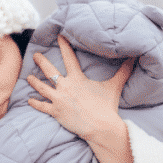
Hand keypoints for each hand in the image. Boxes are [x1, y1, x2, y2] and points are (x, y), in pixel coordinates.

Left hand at [27, 36, 135, 162]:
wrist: (100, 126)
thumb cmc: (106, 107)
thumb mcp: (114, 86)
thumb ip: (123, 71)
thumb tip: (135, 57)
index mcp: (77, 78)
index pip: (69, 58)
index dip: (64, 46)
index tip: (59, 36)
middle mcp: (65, 86)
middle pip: (49, 71)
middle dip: (41, 62)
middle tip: (36, 55)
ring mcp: (58, 99)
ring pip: (41, 87)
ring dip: (34, 82)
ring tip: (28, 77)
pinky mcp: (55, 112)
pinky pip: (42, 106)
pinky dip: (35, 103)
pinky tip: (29, 100)